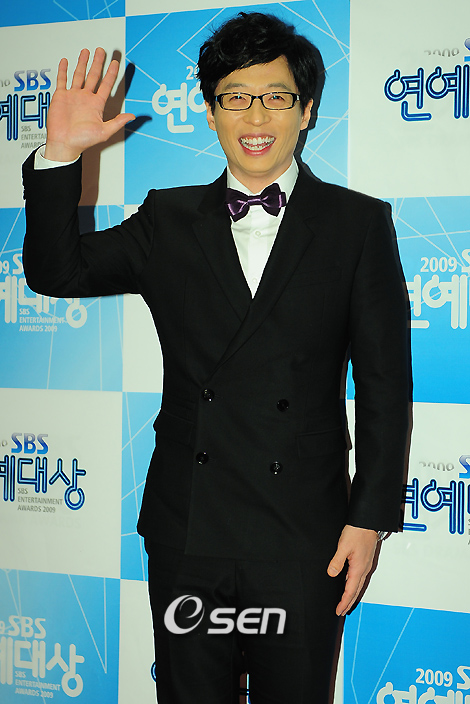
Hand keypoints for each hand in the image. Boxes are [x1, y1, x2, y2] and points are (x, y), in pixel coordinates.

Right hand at [44, 47, 134, 161]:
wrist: (64, 144)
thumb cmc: (83, 141)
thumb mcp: (104, 132)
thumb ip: (118, 122)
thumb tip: (133, 116)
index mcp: (96, 105)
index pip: (106, 84)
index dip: (112, 73)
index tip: (116, 63)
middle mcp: (85, 98)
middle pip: (93, 75)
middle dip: (98, 63)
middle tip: (101, 51)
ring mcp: (73, 96)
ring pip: (79, 75)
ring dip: (82, 63)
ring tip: (86, 51)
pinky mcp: (61, 96)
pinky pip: (62, 80)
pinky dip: (63, 70)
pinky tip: (66, 61)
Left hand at [327, 524, 377, 615]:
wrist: (368, 522)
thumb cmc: (357, 531)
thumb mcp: (343, 546)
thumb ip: (337, 561)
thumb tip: (332, 574)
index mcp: (359, 568)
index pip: (350, 590)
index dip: (344, 602)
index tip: (339, 610)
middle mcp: (364, 569)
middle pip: (356, 591)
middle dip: (348, 602)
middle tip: (341, 611)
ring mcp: (366, 565)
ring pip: (358, 585)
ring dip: (352, 595)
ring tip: (345, 602)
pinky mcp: (365, 560)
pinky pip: (359, 577)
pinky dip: (354, 585)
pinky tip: (349, 584)